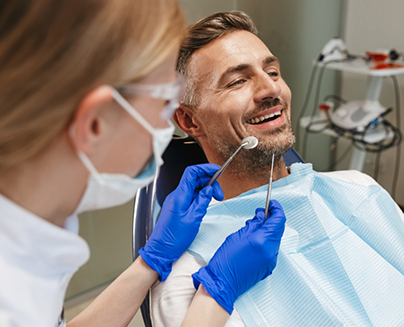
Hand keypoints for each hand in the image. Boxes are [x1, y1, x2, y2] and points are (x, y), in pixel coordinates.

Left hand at [139, 164, 223, 280]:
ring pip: (193, 187)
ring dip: (206, 190)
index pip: (192, 172)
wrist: (161, 250)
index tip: (217, 171)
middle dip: (210, 182)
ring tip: (215, 199)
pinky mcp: (177, 207)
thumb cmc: (174, 238)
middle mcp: (176, 195)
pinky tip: (206, 203)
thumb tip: (209, 189)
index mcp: (179, 196)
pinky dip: (200, 196)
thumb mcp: (193, 219)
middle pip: (194, 179)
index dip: (205, 169)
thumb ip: (202, 201)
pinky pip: (190, 196)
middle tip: (219, 194)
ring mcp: (176, 201)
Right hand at [192, 200, 285, 313]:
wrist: (223, 282)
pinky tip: (254, 239)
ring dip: (268, 230)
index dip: (276, 209)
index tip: (272, 204)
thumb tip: (262, 216)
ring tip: (253, 227)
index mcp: (262, 240)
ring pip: (275, 238)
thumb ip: (253, 224)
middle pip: (278, 229)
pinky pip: (272, 248)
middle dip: (271, 219)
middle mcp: (270, 250)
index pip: (279, 220)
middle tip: (260, 213)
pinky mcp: (268, 266)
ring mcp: (271, 260)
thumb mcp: (237, 235)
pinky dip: (266, 240)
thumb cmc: (226, 259)